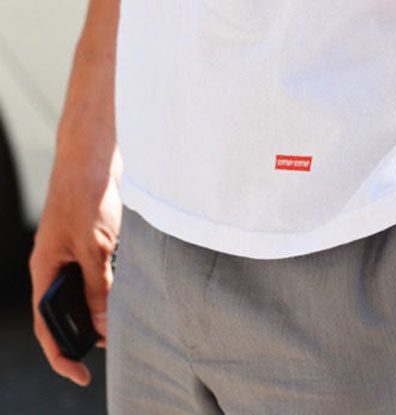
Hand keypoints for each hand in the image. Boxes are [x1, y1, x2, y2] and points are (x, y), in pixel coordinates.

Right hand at [29, 148, 121, 385]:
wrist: (95, 155)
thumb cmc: (86, 194)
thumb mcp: (94, 246)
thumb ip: (99, 285)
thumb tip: (104, 323)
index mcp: (46, 267)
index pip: (45, 322)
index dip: (60, 352)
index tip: (79, 375)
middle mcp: (56, 263)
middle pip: (66, 310)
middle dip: (87, 331)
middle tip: (115, 341)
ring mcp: (74, 252)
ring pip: (85, 293)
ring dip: (102, 309)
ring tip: (124, 322)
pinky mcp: (92, 242)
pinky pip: (99, 275)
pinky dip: (112, 288)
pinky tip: (129, 292)